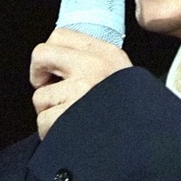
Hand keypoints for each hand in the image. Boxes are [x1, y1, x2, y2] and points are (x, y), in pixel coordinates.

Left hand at [30, 25, 130, 139]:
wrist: (143, 144)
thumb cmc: (129, 117)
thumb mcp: (120, 77)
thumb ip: (92, 64)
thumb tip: (57, 64)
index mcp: (107, 54)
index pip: (60, 35)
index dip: (50, 55)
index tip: (55, 71)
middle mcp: (94, 67)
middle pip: (40, 54)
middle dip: (37, 76)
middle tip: (51, 92)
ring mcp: (81, 92)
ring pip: (40, 96)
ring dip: (49, 112)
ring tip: (70, 120)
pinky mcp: (69, 117)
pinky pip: (42, 121)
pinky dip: (50, 132)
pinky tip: (69, 134)